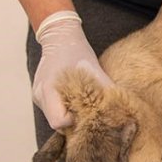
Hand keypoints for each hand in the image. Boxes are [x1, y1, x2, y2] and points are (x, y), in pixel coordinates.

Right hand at [32, 11, 113, 129]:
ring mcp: (38, 95)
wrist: (59, 36)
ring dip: (69, 114)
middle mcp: (40, 96)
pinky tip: (75, 98)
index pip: (58, 122)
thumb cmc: (77, 51)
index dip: (74, 122)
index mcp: (49, 90)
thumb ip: (106, 89)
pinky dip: (65, 108)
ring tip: (82, 102)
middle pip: (57, 124)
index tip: (86, 112)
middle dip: (73, 121)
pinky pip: (53, 109)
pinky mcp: (40, 95)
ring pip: (55, 117)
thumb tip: (124, 106)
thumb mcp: (94, 69)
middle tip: (88, 109)